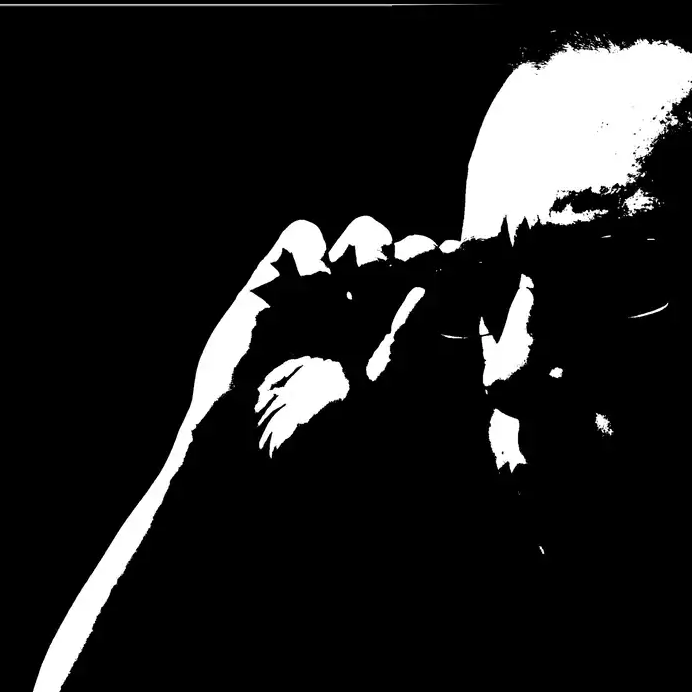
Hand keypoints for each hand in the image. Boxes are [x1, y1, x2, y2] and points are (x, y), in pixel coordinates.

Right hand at [191, 216, 512, 469]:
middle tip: (403, 279)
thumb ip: (412, 343)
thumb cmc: (317, 445)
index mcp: (407, 341)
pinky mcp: (273, 287)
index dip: (451, 271)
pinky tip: (310, 288)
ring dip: (370, 248)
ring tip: (359, 285)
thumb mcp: (380, 399)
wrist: (240, 455)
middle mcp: (368, 315)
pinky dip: (309, 249)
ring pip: (365, 235)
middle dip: (413, 256)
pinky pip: (300, 237)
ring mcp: (323, 298)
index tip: (451, 275)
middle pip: (410, 250)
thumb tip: (439, 287)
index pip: (444, 285)